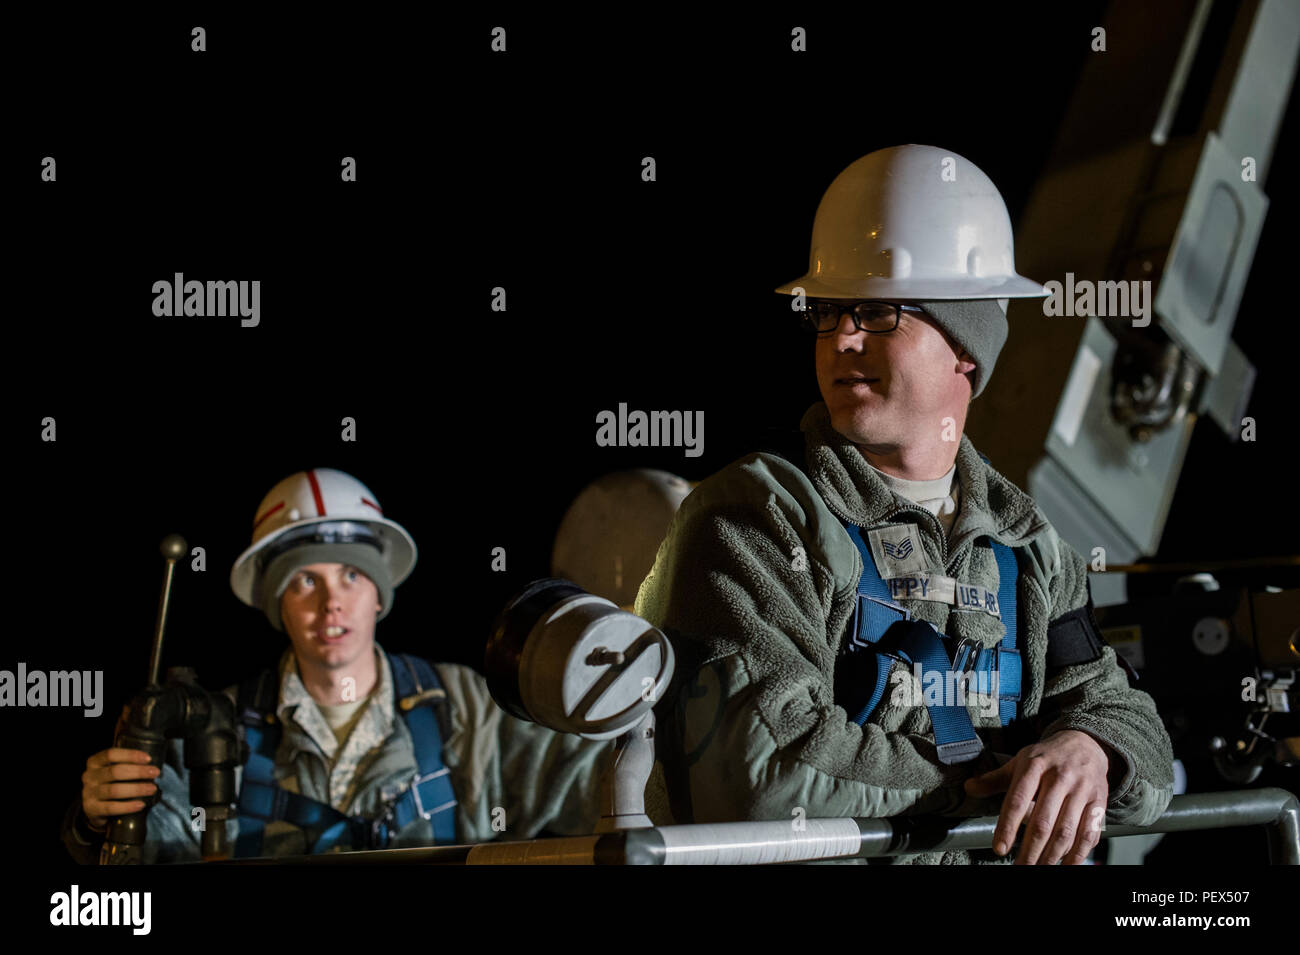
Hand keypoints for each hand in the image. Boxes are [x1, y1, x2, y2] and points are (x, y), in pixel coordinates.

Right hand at [81, 748, 160, 830]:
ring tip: (152, 789)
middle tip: (155, 773)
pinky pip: (111, 808)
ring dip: (137, 789)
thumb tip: (151, 768)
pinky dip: (128, 806)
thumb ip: (127, 766)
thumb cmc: (110, 783)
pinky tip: (141, 804)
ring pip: (114, 790)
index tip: (148, 759)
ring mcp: (88, 793)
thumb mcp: (114, 771)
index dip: (130, 755)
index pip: (110, 754)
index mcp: (94, 762)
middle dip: (138, 772)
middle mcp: (89, 776)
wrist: (94, 808)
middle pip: (115, 772)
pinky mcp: (91, 809)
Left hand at [963, 729, 1109, 864]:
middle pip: (1043, 822)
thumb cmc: (1048, 757)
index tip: (999, 848)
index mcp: (1035, 765)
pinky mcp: (1099, 802)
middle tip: (1020, 866)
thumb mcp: (1019, 761)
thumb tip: (969, 788)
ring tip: (1040, 867)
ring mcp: (1082, 790)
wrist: (1085, 744)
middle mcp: (1060, 777)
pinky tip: (1066, 863)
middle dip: (1030, 850)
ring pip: (1066, 831)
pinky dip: (1078, 853)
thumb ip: (995, 779)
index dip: (1007, 826)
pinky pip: (1089, 833)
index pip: (1018, 800)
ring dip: (1052, 856)